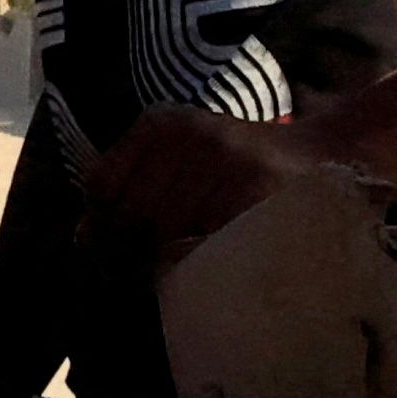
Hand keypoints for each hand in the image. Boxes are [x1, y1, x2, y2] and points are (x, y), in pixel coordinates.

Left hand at [82, 108, 303, 250]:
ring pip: (165, 230)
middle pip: (131, 211)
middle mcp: (187, 134)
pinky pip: (206, 237)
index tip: (103, 249)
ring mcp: (222, 159)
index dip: (97, 224)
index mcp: (160, 124)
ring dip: (163, 259)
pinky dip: (201, 256)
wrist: (311, 152)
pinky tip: (206, 257)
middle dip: (127, 250)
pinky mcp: (251, 185)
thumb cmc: (232, 163)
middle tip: (134, 273)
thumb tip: (84, 236)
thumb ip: (133, 184)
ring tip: (171, 268)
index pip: (102, 183)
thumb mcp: (179, 154)